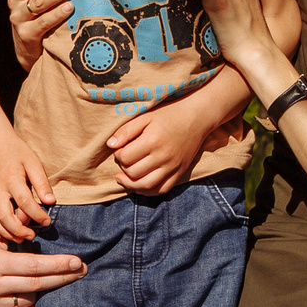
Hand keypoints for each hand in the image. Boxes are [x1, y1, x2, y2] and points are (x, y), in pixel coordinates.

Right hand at [0, 126, 55, 242]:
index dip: (37, 216)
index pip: (25, 203)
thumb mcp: (32, 161)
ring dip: (6, 233)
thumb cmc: (15, 150)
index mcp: (11, 178)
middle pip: (5, 217)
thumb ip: (41, 182)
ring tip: (19, 238)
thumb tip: (50, 202)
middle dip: (20, 231)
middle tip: (32, 236)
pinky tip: (2, 232)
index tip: (47, 222)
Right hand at [0, 222, 84, 306]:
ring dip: (40, 292)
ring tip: (42, 280)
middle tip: (81, 271)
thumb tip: (42, 211)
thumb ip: (16, 222)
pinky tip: (32, 304)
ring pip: (29, 302)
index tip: (78, 262)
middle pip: (37, 285)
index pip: (35, 266)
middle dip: (63, 277)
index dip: (59, 265)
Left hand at [105, 91, 224, 194]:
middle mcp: (163, 156)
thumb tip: (110, 145)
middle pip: (133, 173)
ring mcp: (173, 167)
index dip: (117, 154)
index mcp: (152, 141)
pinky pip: (162, 190)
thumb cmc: (168, 116)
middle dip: (123, 168)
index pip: (125, 158)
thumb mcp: (145, 117)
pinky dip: (148, 191)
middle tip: (124, 160)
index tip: (120, 149)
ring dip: (130, 184)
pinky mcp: (180, 173)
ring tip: (124, 178)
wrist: (196, 118)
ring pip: (146, 186)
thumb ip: (126, 131)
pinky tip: (139, 186)